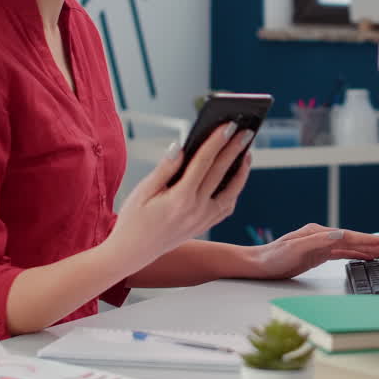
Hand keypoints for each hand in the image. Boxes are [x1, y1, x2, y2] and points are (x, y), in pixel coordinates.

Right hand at [106, 124, 253, 270]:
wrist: (132, 253)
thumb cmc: (133, 219)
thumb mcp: (142, 191)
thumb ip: (164, 169)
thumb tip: (181, 147)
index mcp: (179, 198)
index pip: (204, 162)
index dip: (217, 141)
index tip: (228, 125)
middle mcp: (196, 210)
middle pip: (221, 173)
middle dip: (235, 149)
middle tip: (247, 131)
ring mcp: (203, 220)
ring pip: (231, 192)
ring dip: (241, 171)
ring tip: (246, 152)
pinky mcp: (204, 226)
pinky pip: (226, 207)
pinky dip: (234, 191)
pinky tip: (235, 177)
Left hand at [254, 223, 378, 279]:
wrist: (258, 264)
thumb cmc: (274, 257)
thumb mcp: (297, 248)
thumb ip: (320, 241)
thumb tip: (341, 235)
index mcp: (318, 233)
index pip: (347, 235)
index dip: (366, 239)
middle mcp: (321, 236)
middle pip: (351, 240)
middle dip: (370, 244)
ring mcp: (319, 245)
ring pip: (348, 247)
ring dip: (364, 249)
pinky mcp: (317, 254)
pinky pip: (340, 253)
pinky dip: (353, 254)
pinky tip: (361, 257)